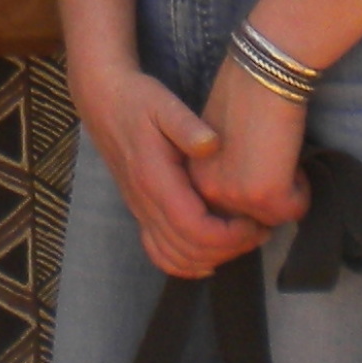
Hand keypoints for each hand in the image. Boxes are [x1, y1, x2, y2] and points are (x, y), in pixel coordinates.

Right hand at [76, 63, 265, 276]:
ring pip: (174, 257)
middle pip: (189, 250)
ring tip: (240, 239)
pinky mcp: (140, 212)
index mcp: (154, 180)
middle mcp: (144, 203)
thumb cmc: (137, 99)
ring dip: (211, 257)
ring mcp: (140, 211)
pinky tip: (208, 256)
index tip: (255, 221)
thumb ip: (187, 126)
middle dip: (229, 248)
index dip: (229, 235)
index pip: (195, 229)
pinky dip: (185, 263)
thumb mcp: (164, 104)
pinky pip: (160, 253)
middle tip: (259, 230)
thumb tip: (212, 144)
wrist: (102, 101)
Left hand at [192, 59, 316, 229]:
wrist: (263, 71)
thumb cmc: (247, 96)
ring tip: (280, 156)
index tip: (261, 175)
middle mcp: (207, 190)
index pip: (223, 215)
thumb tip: (245, 201)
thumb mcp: (220, 141)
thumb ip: (223, 172)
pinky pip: (294, 210)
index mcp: (193, 176)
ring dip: (286, 194)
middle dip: (268, 201)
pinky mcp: (266, 194)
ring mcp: (235, 194)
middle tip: (274, 165)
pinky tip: (291, 157)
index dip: (249, 199)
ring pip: (273, 218)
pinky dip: (302, 189)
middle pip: (248, 222)